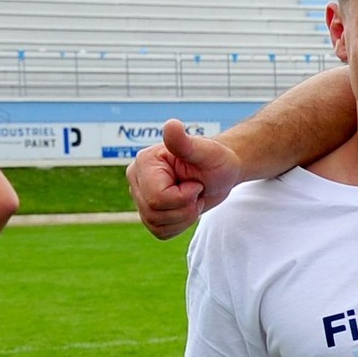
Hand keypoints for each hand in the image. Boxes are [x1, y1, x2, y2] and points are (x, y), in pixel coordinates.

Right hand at [130, 121, 241, 239]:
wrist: (221, 173)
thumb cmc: (217, 160)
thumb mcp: (207, 152)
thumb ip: (185, 143)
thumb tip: (171, 125)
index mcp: (145, 162)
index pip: (158, 198)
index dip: (184, 197)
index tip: (196, 183)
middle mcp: (136, 178)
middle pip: (155, 213)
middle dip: (185, 208)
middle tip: (197, 190)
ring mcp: (140, 196)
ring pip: (156, 224)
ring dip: (184, 217)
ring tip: (192, 197)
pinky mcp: (149, 211)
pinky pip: (160, 232)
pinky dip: (179, 225)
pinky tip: (187, 208)